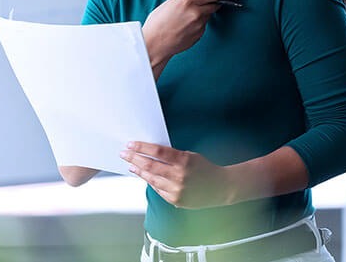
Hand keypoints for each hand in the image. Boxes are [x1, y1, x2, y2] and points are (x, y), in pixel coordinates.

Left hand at [119, 141, 234, 208]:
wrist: (221, 187)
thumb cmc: (205, 169)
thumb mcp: (190, 156)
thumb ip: (172, 155)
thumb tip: (150, 152)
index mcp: (184, 161)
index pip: (157, 151)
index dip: (142, 147)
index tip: (131, 144)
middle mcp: (179, 176)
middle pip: (150, 165)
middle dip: (134, 158)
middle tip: (124, 153)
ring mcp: (177, 190)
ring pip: (151, 179)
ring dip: (139, 171)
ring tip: (131, 164)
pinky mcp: (176, 200)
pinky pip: (158, 190)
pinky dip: (150, 182)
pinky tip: (144, 176)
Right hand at [142, 0, 235, 60]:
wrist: (154, 44)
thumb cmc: (158, 22)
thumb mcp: (172, 2)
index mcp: (188, 0)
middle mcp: (196, 12)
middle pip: (214, 4)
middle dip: (212, 2)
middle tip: (201, 2)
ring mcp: (199, 25)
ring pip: (207, 15)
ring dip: (202, 13)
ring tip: (184, 17)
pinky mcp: (199, 35)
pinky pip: (203, 25)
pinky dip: (197, 23)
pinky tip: (184, 26)